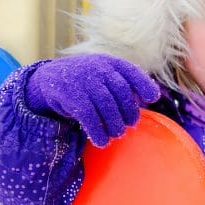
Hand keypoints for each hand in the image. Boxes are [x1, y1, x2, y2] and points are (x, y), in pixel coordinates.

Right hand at [24, 54, 160, 146]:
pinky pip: (87, 115)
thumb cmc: (87, 81)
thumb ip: (123, 84)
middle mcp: (98, 68)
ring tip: (117, 134)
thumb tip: (148, 99)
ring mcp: (83, 80)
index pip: (131, 71)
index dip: (144, 84)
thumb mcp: (104, 76)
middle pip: (120, 91)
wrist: (51, 77)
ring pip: (105, 104)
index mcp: (110, 63)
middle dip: (128, 110)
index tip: (153, 98)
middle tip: (131, 125)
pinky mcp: (69, 94)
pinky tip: (101, 141)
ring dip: (114, 123)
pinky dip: (96, 130)